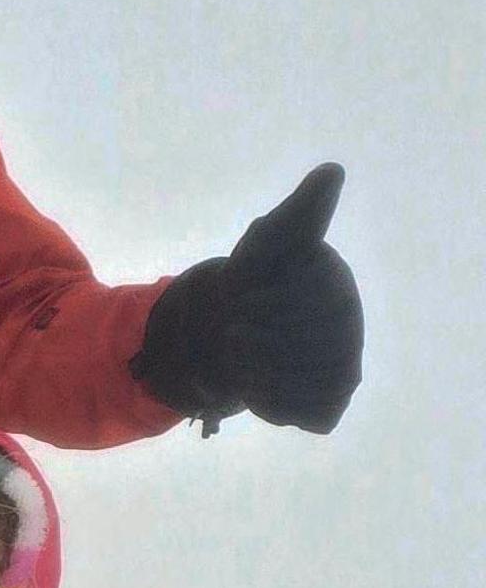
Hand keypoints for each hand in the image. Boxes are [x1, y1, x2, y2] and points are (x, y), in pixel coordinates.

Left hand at [133, 164, 363, 432]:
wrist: (237, 323)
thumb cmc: (256, 278)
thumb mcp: (269, 242)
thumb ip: (300, 213)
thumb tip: (332, 173)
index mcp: (339, 294)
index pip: (300, 314)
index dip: (257, 307)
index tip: (241, 294)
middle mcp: (351, 335)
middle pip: (294, 356)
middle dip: (251, 344)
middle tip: (235, 331)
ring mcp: (343, 372)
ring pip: (293, 388)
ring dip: (254, 373)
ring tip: (244, 355)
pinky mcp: (328, 405)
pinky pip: (297, 414)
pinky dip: (268, 403)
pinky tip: (260, 383)